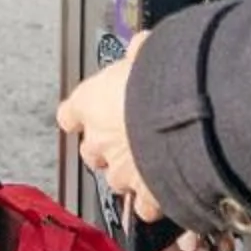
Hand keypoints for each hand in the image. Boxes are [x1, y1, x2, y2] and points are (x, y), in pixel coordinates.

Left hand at [54, 36, 160, 222]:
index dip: (78, 116)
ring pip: (115, 180)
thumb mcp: (144, 55)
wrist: (180, 120)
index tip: (84, 114)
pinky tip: (163, 194)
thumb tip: (143, 44)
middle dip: (105, 150)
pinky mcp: (148, 195)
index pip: (70, 114)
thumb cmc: (158, 83)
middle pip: (91, 152)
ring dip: (128, 174)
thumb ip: (139, 54)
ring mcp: (122, 171)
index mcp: (90, 104)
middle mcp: (100, 141)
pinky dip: (152, 202)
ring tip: (147, 165)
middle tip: (124, 140)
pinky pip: (144, 207)